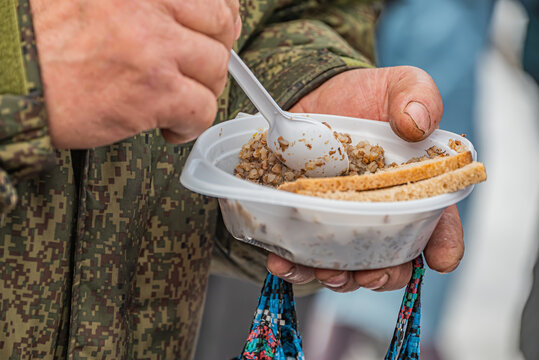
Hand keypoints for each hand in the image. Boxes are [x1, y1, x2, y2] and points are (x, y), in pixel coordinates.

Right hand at [31, 0, 240, 147]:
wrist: (11, 76)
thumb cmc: (45, 40)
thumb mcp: (97, 0)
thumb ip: (144, 6)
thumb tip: (194, 15)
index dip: (222, 18)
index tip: (219, 32)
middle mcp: (151, 5)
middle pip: (220, 29)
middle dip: (214, 55)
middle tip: (194, 74)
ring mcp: (155, 47)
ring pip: (216, 69)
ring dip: (202, 90)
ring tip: (175, 102)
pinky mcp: (154, 91)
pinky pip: (202, 109)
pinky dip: (190, 124)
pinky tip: (166, 126)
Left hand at [266, 66, 463, 291]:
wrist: (313, 95)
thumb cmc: (365, 94)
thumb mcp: (400, 84)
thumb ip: (417, 96)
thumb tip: (416, 125)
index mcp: (414, 188)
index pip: (440, 224)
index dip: (444, 246)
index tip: (440, 259)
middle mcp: (380, 212)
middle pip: (393, 259)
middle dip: (384, 275)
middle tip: (370, 274)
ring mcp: (341, 220)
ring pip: (347, 265)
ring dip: (337, 277)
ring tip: (325, 272)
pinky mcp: (306, 218)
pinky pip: (301, 252)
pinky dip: (293, 264)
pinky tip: (282, 261)